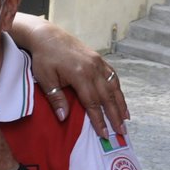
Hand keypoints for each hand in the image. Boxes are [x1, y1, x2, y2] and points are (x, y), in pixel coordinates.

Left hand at [14, 20, 128, 136]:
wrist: (47, 35)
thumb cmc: (44, 58)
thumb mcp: (45, 79)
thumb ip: (56, 98)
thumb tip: (63, 118)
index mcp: (80, 75)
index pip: (92, 103)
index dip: (99, 120)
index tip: (104, 134)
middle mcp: (93, 68)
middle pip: (107, 97)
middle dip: (115, 115)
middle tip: (121, 131)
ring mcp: (98, 62)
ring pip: (113, 86)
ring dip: (120, 103)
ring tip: (126, 118)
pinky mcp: (99, 58)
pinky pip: (112, 76)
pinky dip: (118, 89)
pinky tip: (120, 98)